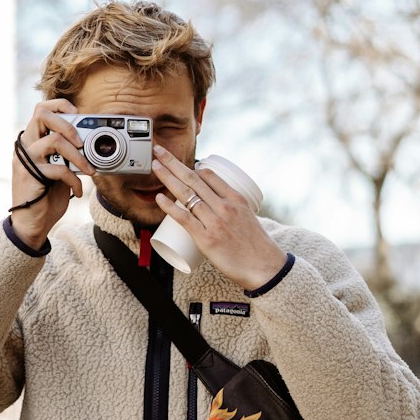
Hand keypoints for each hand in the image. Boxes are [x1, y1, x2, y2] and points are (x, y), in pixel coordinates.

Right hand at [9, 100, 94, 249]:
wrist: (32, 224)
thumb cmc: (46, 197)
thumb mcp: (58, 170)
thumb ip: (65, 155)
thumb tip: (88, 143)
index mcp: (31, 142)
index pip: (40, 110)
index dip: (59, 106)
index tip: (77, 114)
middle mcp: (25, 147)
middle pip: (41, 115)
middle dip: (67, 123)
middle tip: (81, 141)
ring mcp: (26, 160)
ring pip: (54, 140)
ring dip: (78, 156)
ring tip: (88, 170)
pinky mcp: (31, 175)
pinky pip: (59, 169)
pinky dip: (74, 180)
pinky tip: (77, 191)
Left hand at [152, 145, 285, 289]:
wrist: (265, 268)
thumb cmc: (256, 247)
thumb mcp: (248, 218)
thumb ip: (232, 211)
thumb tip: (215, 209)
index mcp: (236, 199)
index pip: (209, 175)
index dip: (190, 166)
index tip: (177, 161)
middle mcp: (225, 206)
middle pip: (194, 179)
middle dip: (173, 162)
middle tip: (159, 151)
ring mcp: (215, 221)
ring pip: (186, 194)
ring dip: (167, 177)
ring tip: (155, 166)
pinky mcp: (206, 238)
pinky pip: (184, 218)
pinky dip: (170, 206)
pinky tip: (159, 197)